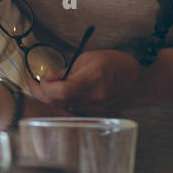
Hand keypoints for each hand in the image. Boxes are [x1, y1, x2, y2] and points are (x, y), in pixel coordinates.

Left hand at [30, 49, 146, 115]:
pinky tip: (58, 98)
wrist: (138, 78)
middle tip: (34, 83)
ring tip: (46, 89)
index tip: (39, 78)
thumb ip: (66, 70)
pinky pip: (74, 112)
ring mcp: (97, 109)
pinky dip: (63, 105)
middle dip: (42, 93)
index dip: (45, 87)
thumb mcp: (87, 58)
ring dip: (51, 99)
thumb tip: (49, 79)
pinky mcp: (97, 115)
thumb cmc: (114, 63)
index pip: (61, 91)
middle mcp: (95, 97)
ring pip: (64, 109)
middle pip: (59, 102)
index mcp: (93, 78)